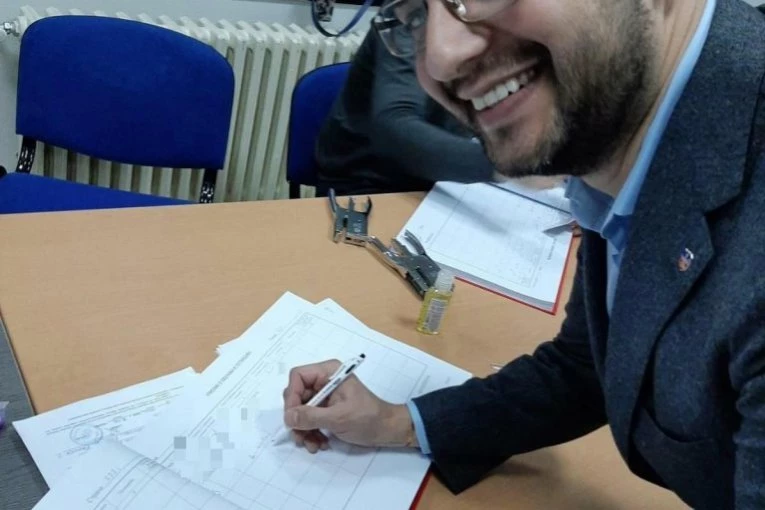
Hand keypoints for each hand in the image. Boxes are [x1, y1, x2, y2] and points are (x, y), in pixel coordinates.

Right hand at [282, 359, 416, 452]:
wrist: (387, 430)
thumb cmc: (368, 418)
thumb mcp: (339, 418)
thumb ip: (311, 417)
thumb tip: (288, 417)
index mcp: (328, 372)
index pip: (298, 377)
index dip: (292, 397)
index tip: (292, 419)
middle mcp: (324, 380)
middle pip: (296, 396)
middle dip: (297, 419)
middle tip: (300, 437)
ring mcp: (325, 395)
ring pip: (301, 410)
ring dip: (303, 430)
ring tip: (313, 445)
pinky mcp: (326, 409)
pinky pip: (309, 419)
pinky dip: (311, 432)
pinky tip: (320, 443)